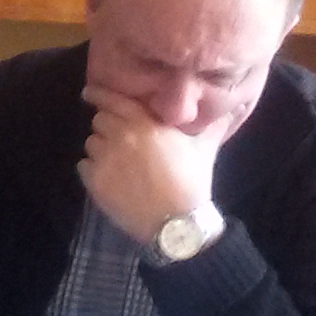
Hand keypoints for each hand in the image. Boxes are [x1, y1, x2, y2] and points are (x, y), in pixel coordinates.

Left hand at [78, 83, 226, 243]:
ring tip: (117, 163)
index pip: (112, 99)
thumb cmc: (191, 182)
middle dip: (107, 126)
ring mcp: (105, 158)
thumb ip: (212, 124)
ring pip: (91, 143)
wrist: (176, 222)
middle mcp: (120, 135)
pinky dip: (92, 170)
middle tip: (118, 139)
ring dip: (100, 149)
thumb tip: (231, 106)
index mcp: (144, 122)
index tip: (90, 92)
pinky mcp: (95, 181)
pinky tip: (109, 179)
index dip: (98, 94)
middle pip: (99, 120)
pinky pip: (84, 166)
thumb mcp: (204, 148)